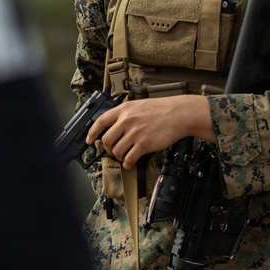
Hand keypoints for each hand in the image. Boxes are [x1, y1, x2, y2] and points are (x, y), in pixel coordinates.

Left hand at [85, 95, 215, 169]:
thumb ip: (126, 114)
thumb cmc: (163, 109)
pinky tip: (131, 163)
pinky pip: (129, 159)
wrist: (179, 114)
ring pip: (117, 151)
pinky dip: (128, 164)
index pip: (101, 121)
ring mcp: (135, 133)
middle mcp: (127, 120)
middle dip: (108, 149)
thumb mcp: (140, 105)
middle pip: (106, 140)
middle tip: (114, 151)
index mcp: (124, 109)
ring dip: (120, 157)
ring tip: (126, 156)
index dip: (92, 132)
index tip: (89, 140)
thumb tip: (115, 126)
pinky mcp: (144, 144)